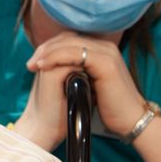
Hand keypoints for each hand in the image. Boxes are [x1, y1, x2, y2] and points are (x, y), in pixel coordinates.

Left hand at [26, 32, 147, 139]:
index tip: (33, 63)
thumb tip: (56, 69)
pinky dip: (55, 58)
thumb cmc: (110, 108)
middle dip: (45, 49)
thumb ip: (77, 72)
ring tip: (32, 65)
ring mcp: (107, 52)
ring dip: (47, 53)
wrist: (131, 122)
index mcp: (102, 50)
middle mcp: (105, 47)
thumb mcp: (90, 85)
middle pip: (67, 39)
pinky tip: (43, 66)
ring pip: (69, 43)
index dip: (50, 48)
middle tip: (29, 64)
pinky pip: (74, 53)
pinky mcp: (106, 62)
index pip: (70, 40)